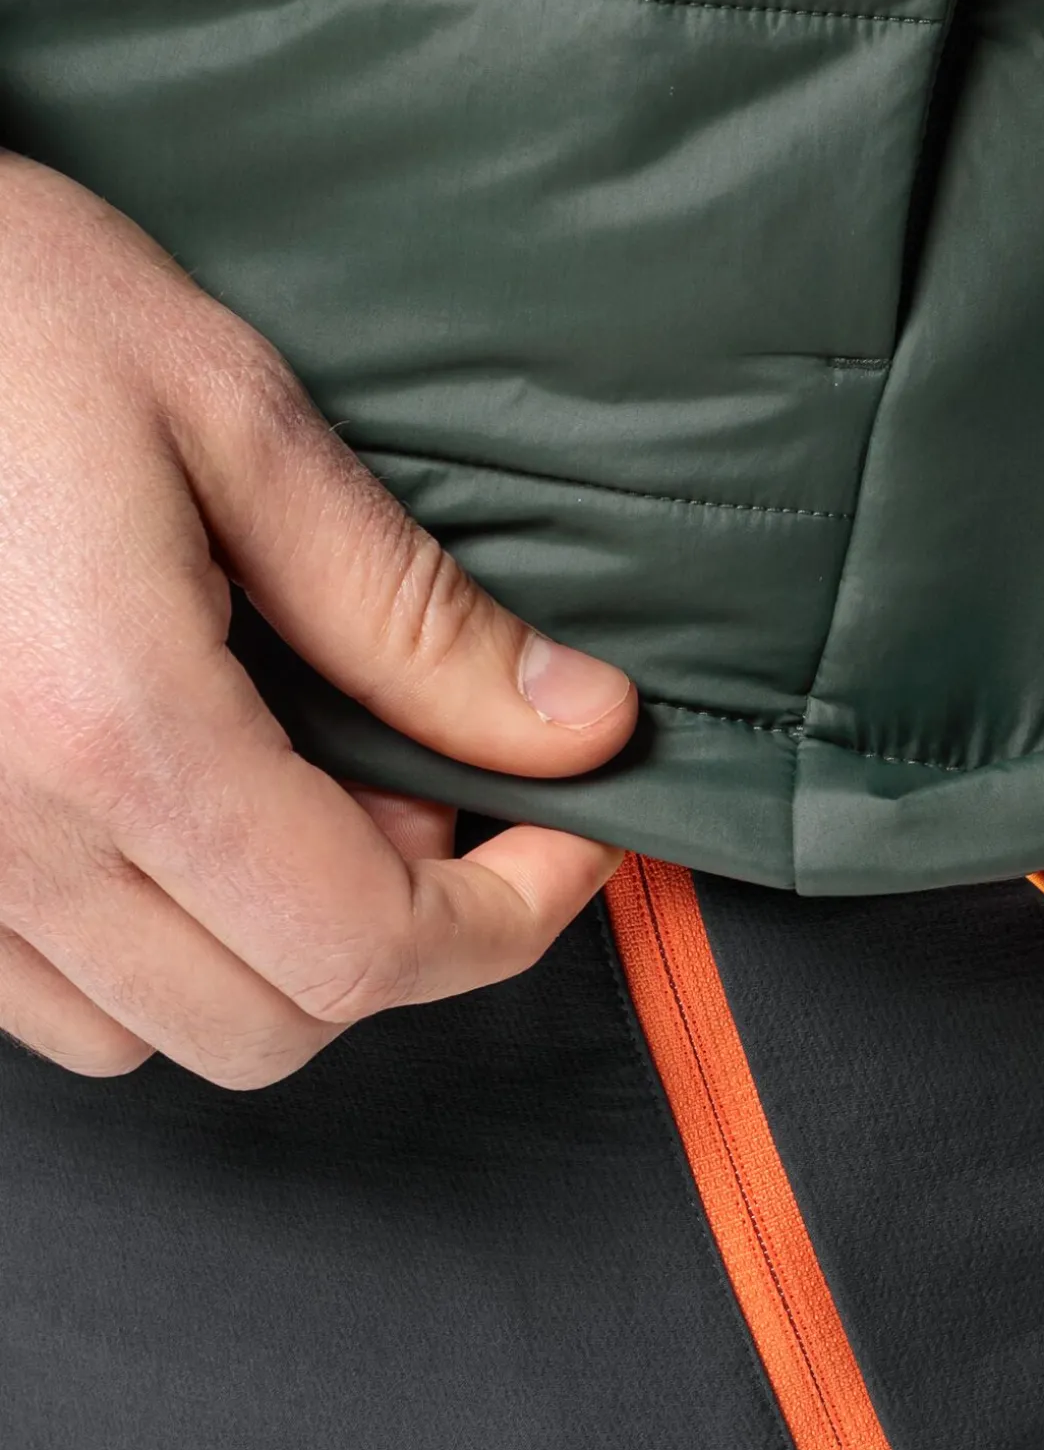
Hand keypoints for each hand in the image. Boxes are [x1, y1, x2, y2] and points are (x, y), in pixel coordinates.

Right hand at [0, 154, 636, 1087]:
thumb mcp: (232, 416)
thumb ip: (409, 610)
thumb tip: (579, 727)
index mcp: (112, 728)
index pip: (363, 947)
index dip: (507, 920)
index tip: (568, 840)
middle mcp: (4, 836)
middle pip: (272, 1025)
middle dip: (400, 937)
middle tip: (427, 787)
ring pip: (155, 1033)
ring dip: (269, 954)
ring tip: (292, 788)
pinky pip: (46, 997)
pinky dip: (150, 952)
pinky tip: (178, 818)